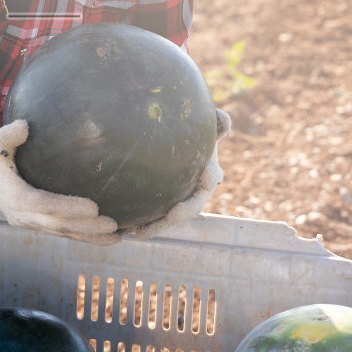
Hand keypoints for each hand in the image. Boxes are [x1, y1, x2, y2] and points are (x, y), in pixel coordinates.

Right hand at [0, 120, 119, 244]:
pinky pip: (62, 233)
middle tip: (113, 223)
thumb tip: (24, 125)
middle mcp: (24, 216)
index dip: (68, 207)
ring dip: (90, 236)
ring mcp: (31, 223)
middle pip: (58, 225)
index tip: (94, 206)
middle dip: (87, 227)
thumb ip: (8, 135)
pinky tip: (107, 236)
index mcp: (15, 196)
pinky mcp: (38, 225)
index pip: (44, 205)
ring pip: (63, 233)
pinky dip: (84, 236)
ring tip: (119, 235)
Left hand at [122, 109, 230, 239]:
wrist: (170, 145)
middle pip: (193, 206)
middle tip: (173, 215)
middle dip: (184, 211)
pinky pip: (154, 218)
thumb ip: (213, 122)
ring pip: (170, 218)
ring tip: (141, 232)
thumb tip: (224, 119)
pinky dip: (143, 225)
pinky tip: (127, 230)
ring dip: (158, 226)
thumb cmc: (190, 134)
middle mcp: (196, 192)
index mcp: (208, 172)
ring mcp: (180, 202)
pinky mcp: (163, 207)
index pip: (212, 174)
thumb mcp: (202, 125)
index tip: (206, 175)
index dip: (210, 176)